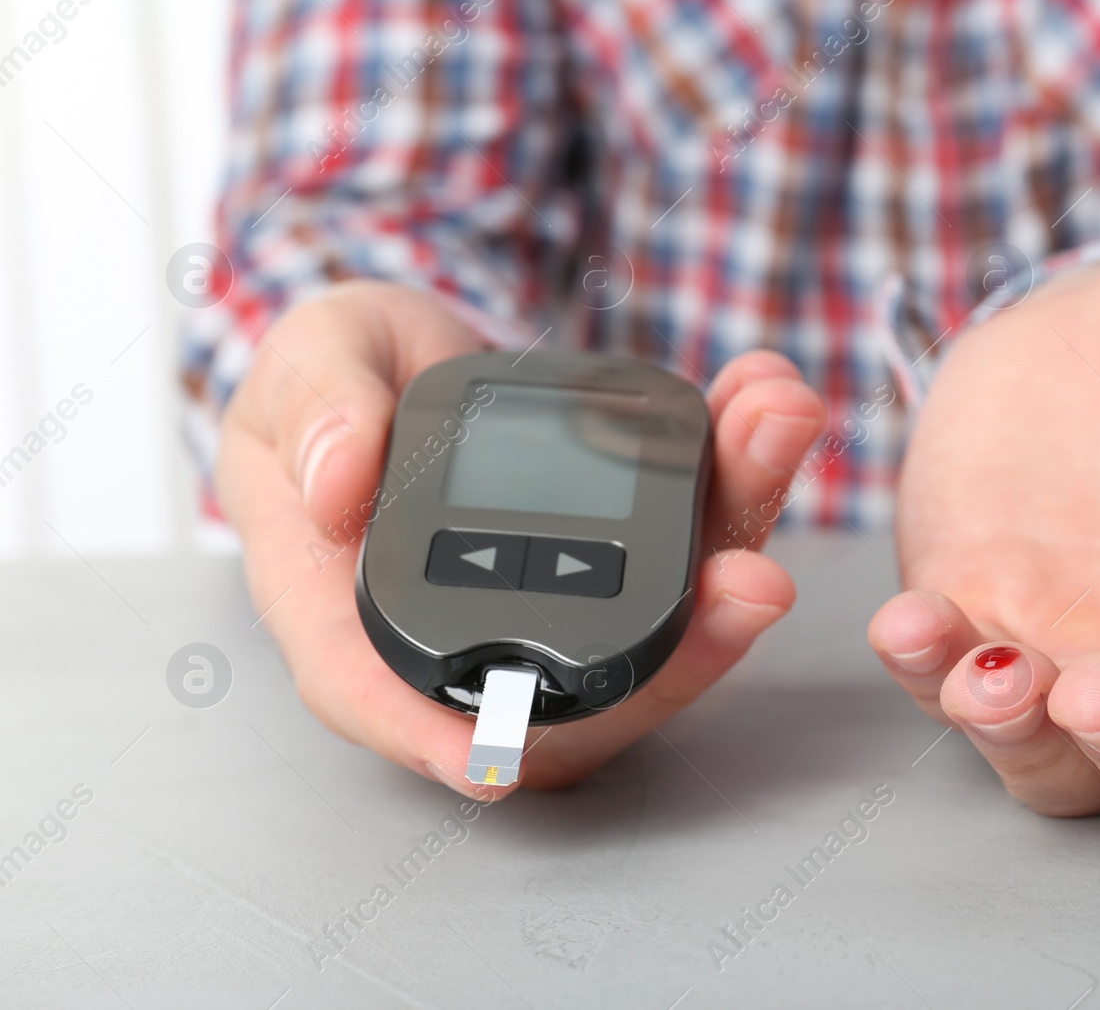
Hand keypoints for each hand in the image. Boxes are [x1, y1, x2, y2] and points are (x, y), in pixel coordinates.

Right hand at [217, 282, 825, 795]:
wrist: (415, 358)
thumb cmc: (342, 384)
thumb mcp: (308, 366)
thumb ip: (318, 414)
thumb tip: (335, 486)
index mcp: (359, 612)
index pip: (386, 701)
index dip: (439, 741)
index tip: (501, 759)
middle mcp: (477, 632)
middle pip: (578, 685)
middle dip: (681, 645)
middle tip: (749, 579)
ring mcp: (566, 602)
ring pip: (664, 614)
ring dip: (736, 531)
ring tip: (775, 431)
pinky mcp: (628, 555)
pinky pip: (695, 537)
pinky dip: (742, 471)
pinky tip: (767, 403)